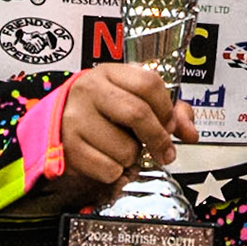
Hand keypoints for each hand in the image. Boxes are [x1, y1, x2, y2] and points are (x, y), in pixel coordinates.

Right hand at [59, 64, 197, 203]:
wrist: (56, 124)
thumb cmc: (101, 111)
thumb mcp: (131, 99)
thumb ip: (167, 112)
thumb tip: (190, 132)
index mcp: (109, 73)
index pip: (149, 83)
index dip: (166, 108)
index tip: (170, 124)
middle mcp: (90, 91)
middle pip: (138, 113)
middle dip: (159, 138)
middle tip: (165, 151)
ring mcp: (76, 119)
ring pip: (125, 148)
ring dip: (132, 156)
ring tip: (121, 148)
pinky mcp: (69, 148)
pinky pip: (109, 170)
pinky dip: (116, 172)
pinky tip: (107, 159)